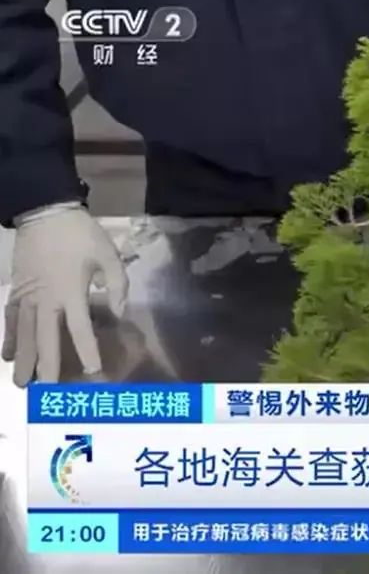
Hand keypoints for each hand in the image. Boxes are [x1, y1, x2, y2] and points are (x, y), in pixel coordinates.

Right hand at [2, 204, 127, 385]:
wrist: (45, 212)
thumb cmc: (81, 235)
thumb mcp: (109, 256)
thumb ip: (117, 286)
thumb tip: (119, 313)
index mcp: (71, 292)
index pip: (79, 330)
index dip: (87, 352)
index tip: (93, 372)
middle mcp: (46, 300)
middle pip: (45, 339)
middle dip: (47, 366)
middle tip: (46, 392)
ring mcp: (27, 296)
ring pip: (23, 334)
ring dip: (23, 360)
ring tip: (21, 383)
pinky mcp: (16, 290)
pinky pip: (10, 319)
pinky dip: (8, 338)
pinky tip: (7, 355)